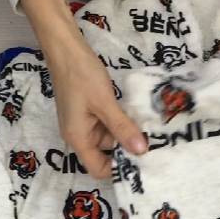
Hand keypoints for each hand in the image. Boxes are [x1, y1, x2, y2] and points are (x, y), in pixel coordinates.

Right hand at [20, 0, 146, 179]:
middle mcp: (80, 136)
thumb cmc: (81, 75)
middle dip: (127, 148)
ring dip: (126, 132)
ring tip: (149, 126)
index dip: (119, 168)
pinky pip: (107, 123)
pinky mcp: (89, 112)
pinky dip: (121, 120)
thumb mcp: (105, 102)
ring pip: (110, 137)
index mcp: (78, 139)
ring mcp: (84, 123)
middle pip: (106, 153)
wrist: (65, 49)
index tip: (142, 160)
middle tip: (154, 143)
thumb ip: (122, 128)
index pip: (99, 169)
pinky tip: (136, 114)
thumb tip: (141, 151)